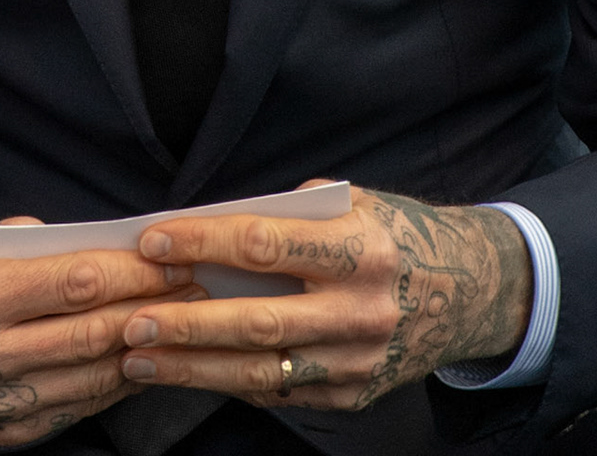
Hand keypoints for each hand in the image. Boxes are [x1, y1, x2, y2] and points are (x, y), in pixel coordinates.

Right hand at [0, 222, 202, 444]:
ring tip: (181, 326)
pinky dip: (113, 384)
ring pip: (90, 379)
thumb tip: (118, 249)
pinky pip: (75, 407)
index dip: (132, 272)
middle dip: (151, 310)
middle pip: (90, 335)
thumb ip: (48, 249)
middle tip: (197, 291)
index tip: (174, 259)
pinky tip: (140, 359)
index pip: (76, 283)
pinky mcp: (4, 431)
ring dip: (143, 351)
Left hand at [117, 186, 531, 410]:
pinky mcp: (352, 394)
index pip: (265, 244)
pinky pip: (279, 390)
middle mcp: (360, 310)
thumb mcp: (348, 203)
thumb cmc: (389, 233)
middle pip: (257, 321)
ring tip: (137, 357)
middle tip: (131, 321)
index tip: (152, 241)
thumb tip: (206, 227)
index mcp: (357, 249)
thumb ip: (284, 215)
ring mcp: (357, 361)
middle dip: (186, 323)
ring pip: (262, 370)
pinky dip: (228, 380)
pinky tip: (188, 370)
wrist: (464, 292)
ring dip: (192, 367)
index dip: (203, 243)